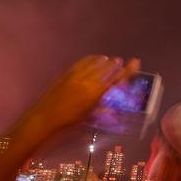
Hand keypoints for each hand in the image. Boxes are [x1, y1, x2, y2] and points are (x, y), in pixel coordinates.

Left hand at [11, 56, 139, 148]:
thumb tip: (110, 108)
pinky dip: (91, 59)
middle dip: (115, 63)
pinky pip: (83, 61)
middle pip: (107, 67)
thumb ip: (101, 108)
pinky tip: (93, 59)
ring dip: (104, 60)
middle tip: (119, 62)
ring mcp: (77, 75)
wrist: (45, 118)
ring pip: (95, 62)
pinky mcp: (67, 72)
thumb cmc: (68, 121)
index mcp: (96, 93)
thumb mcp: (88, 116)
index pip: (116, 78)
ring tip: (108, 59)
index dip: (128, 70)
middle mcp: (89, 81)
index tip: (135, 62)